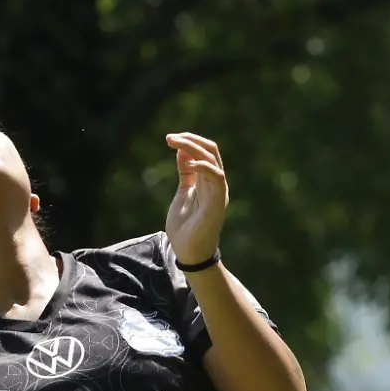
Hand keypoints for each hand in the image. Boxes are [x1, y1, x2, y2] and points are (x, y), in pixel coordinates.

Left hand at [164, 133, 227, 266]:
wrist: (189, 252)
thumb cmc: (186, 226)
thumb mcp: (183, 193)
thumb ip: (185, 173)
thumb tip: (181, 151)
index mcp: (208, 180)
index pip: (205, 151)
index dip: (190, 141)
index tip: (170, 138)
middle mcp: (216, 183)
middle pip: (211, 150)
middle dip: (191, 139)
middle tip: (170, 137)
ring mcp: (218, 192)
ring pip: (212, 159)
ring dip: (194, 148)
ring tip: (175, 143)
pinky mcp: (218, 202)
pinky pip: (217, 177)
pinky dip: (205, 166)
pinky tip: (189, 164)